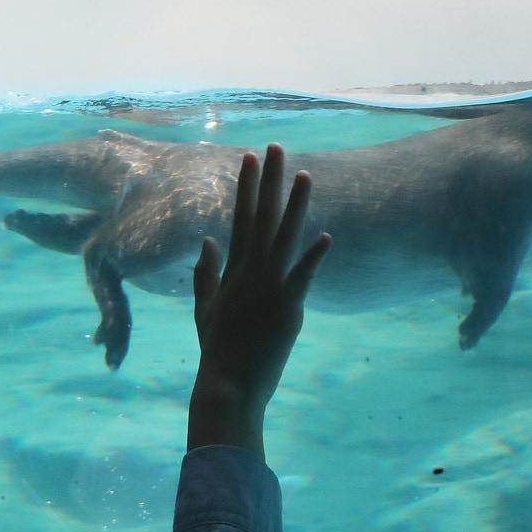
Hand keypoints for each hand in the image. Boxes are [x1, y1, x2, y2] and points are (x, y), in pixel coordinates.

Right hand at [187, 144, 330, 455]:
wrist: (228, 383)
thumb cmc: (217, 349)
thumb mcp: (205, 308)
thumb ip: (205, 273)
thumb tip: (207, 240)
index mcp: (232, 270)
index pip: (239, 217)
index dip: (246, 186)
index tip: (249, 157)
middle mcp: (250, 272)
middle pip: (261, 217)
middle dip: (268, 180)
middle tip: (274, 147)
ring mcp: (269, 288)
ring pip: (284, 237)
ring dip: (295, 205)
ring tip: (305, 174)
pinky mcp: (287, 308)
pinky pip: (303, 277)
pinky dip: (314, 257)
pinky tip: (326, 236)